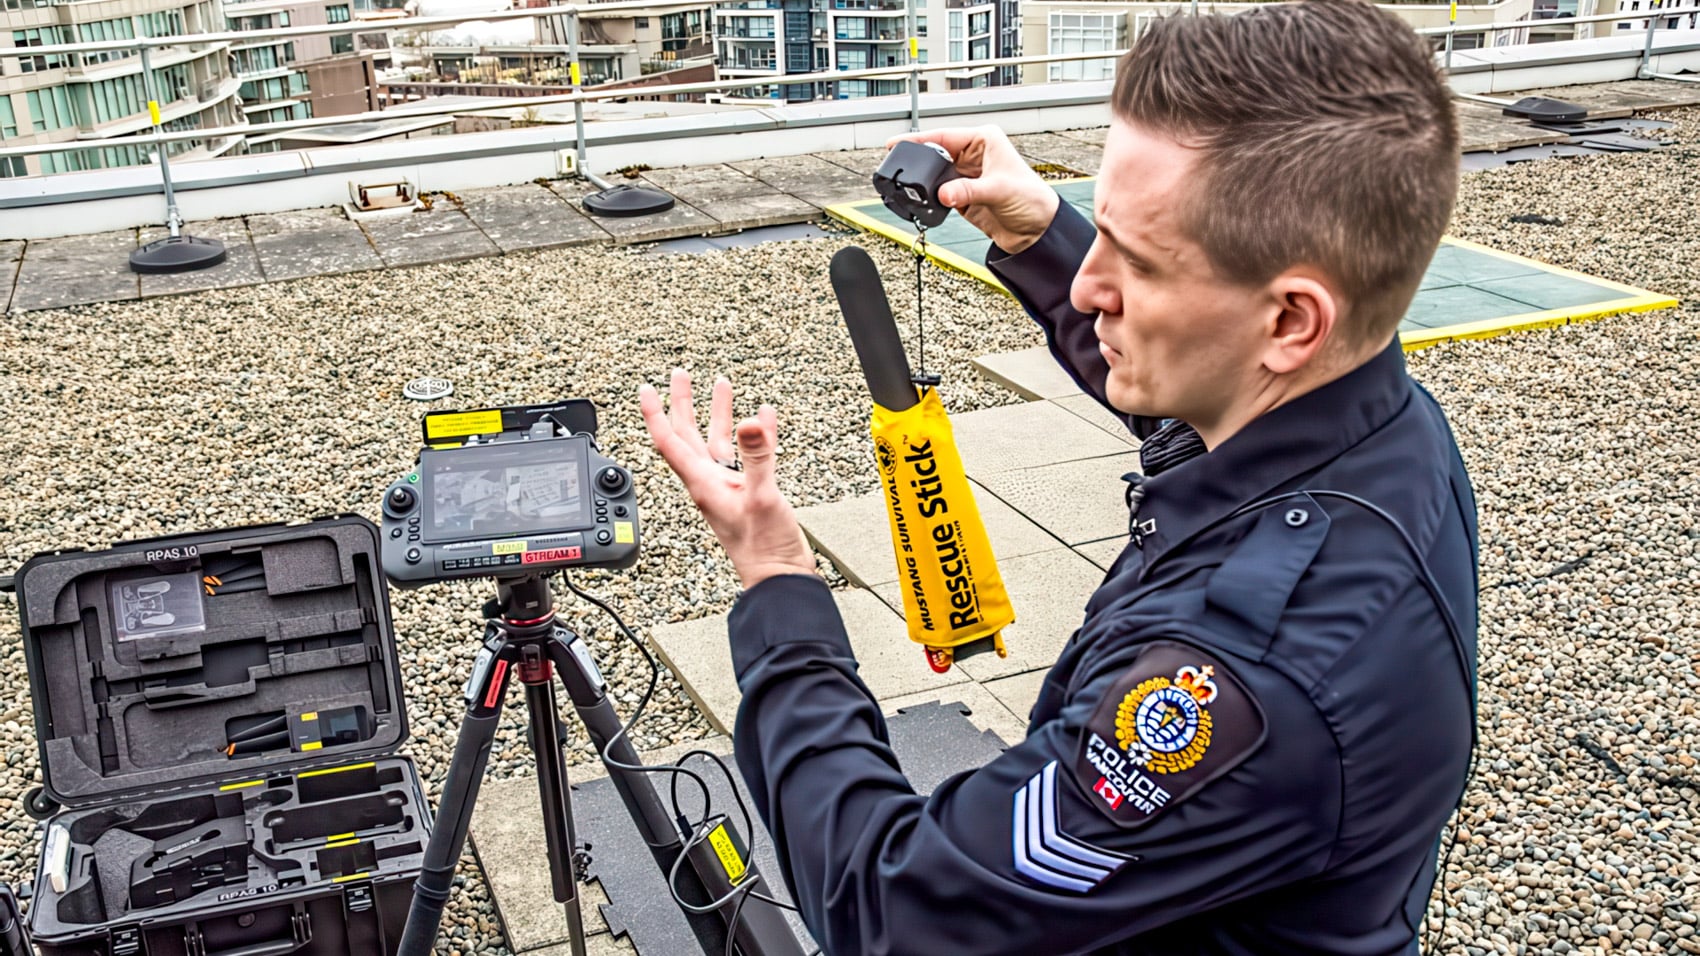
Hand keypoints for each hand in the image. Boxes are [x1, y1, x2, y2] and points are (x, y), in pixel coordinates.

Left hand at [639, 369, 817, 590]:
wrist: (780, 577)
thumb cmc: (763, 548)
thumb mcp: (760, 497)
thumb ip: (757, 458)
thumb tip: (750, 422)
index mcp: (702, 483)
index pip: (669, 441)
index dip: (654, 413)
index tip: (645, 388)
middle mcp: (710, 481)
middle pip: (689, 434)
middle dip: (683, 402)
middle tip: (680, 374)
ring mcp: (730, 486)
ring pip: (718, 441)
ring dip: (718, 412)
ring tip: (722, 384)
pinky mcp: (750, 492)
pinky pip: (748, 455)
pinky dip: (755, 434)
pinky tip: (762, 418)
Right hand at [886, 125, 1059, 253]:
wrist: (1037, 231)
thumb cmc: (1032, 200)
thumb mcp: (999, 190)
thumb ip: (968, 191)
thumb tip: (943, 193)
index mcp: (984, 140)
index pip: (945, 136)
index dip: (919, 139)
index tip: (896, 143)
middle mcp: (974, 155)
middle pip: (936, 154)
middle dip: (919, 162)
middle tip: (898, 168)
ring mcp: (967, 176)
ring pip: (935, 175)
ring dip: (925, 183)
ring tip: (912, 189)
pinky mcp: (963, 196)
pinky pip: (940, 194)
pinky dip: (931, 198)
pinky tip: (925, 201)